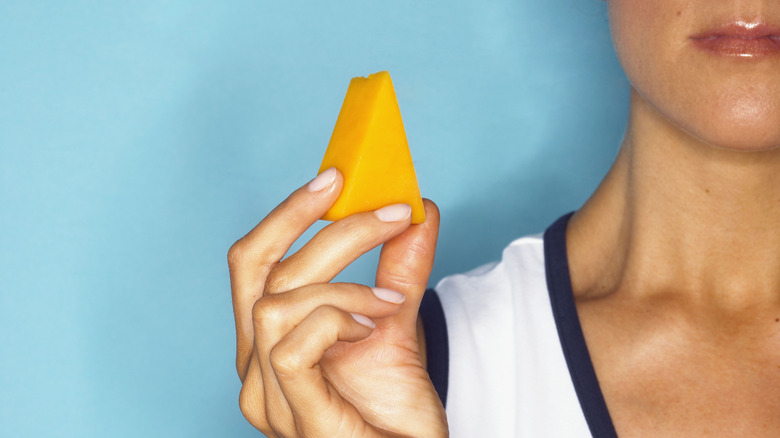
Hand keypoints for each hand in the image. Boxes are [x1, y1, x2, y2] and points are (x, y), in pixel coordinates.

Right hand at [228, 168, 447, 436]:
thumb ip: (400, 271)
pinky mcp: (294, 417)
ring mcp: (268, 396)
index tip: (334, 178)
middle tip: (384, 209)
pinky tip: (372, 325)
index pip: (253, 263)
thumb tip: (418, 211)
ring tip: (391, 299)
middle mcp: (255, 368)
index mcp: (267, 343)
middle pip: (258, 270)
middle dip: (317, 225)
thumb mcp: (397, 325)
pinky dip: (336, 318)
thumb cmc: (394, 413)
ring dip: (344, 281)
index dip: (287, 214)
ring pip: (277, 302)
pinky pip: (292, 346)